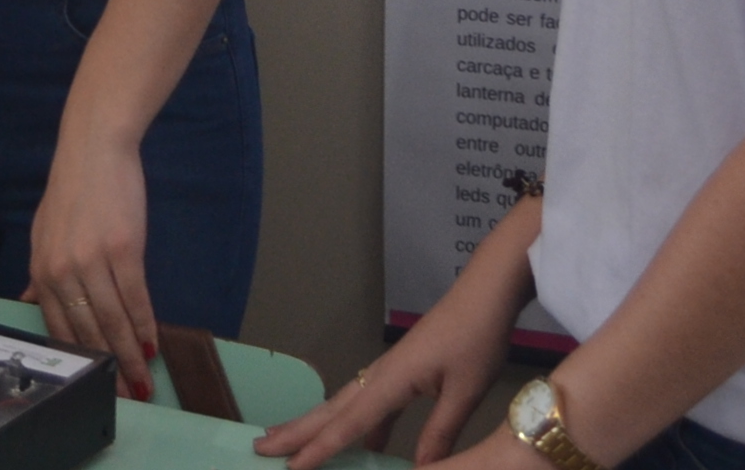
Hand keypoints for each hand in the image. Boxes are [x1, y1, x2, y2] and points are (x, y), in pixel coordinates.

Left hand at [25, 133, 156, 399]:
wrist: (94, 148)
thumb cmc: (72, 189)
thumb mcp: (43, 231)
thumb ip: (41, 272)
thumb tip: (33, 301)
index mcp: (42, 269)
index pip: (60, 328)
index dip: (79, 359)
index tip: (94, 383)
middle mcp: (63, 269)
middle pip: (88, 331)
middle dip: (109, 368)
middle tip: (126, 396)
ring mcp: (94, 260)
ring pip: (113, 321)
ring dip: (131, 355)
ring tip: (144, 380)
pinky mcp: (125, 250)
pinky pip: (136, 297)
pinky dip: (145, 324)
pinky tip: (153, 343)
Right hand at [254, 302, 512, 469]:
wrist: (484, 292)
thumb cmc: (476, 337)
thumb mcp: (465, 390)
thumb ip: (440, 432)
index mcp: (392, 379)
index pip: (349, 422)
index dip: (319, 448)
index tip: (290, 467)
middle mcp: (381, 374)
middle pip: (330, 408)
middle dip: (296, 430)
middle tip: (260, 447)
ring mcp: (388, 370)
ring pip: (344, 403)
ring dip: (316, 424)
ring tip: (289, 441)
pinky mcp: (402, 370)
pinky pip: (368, 402)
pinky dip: (355, 424)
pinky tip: (363, 445)